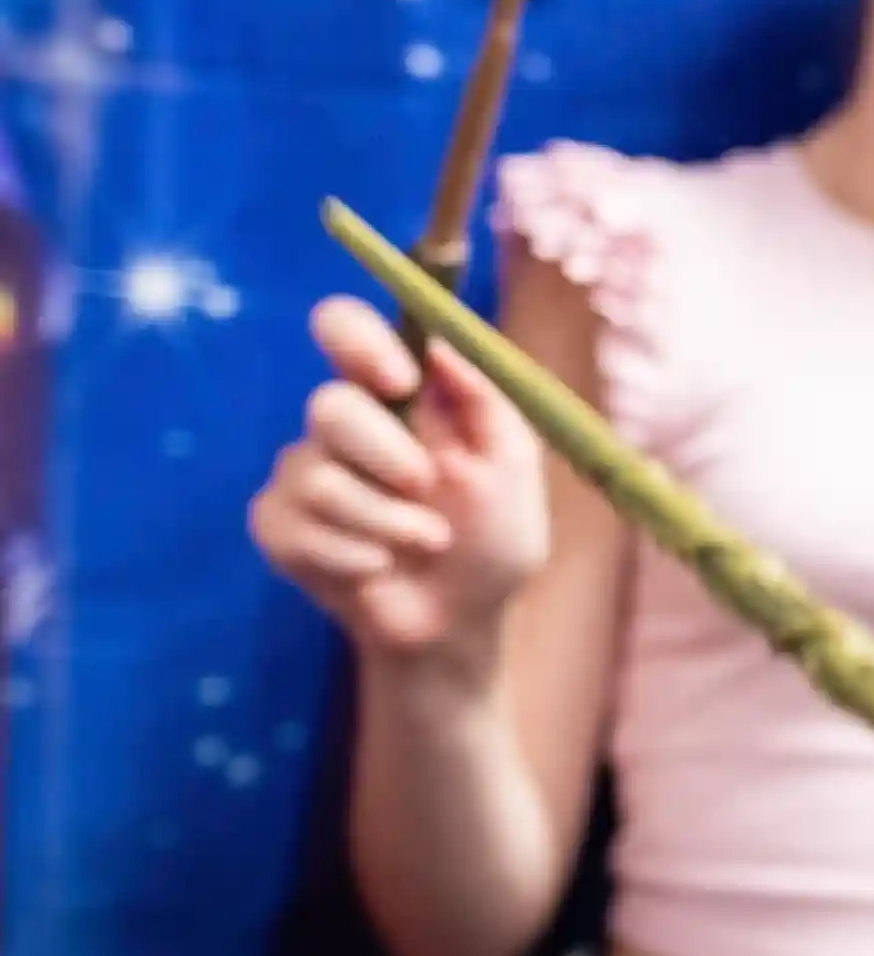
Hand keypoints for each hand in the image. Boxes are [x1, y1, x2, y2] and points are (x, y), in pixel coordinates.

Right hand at [247, 295, 548, 663]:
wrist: (459, 625)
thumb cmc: (492, 541)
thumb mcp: (512, 467)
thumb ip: (486, 401)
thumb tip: (442, 344)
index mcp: (395, 397)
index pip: (345, 330)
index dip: (359, 340)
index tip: (399, 379)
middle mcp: (341, 427)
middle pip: (328, 407)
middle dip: (386, 453)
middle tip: (425, 486)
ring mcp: (302, 475)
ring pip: (318, 478)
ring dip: (386, 521)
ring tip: (424, 543)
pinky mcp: (278, 526)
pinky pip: (295, 528)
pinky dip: (353, 557)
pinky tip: (378, 570)